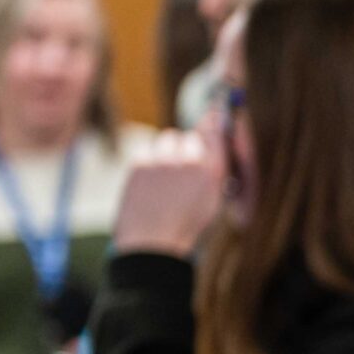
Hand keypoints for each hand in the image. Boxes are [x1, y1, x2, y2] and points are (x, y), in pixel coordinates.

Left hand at [112, 129, 226, 256]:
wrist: (152, 242)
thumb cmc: (186, 224)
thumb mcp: (212, 200)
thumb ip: (214, 167)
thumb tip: (213, 136)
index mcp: (211, 172)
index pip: (213, 132)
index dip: (213, 121)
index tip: (213, 111)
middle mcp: (189, 161)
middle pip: (188, 137)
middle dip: (188, 147)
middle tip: (185, 167)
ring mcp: (162, 161)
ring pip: (167, 140)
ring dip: (168, 151)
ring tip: (167, 177)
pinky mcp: (140, 163)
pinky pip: (148, 151)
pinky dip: (151, 161)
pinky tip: (152, 183)